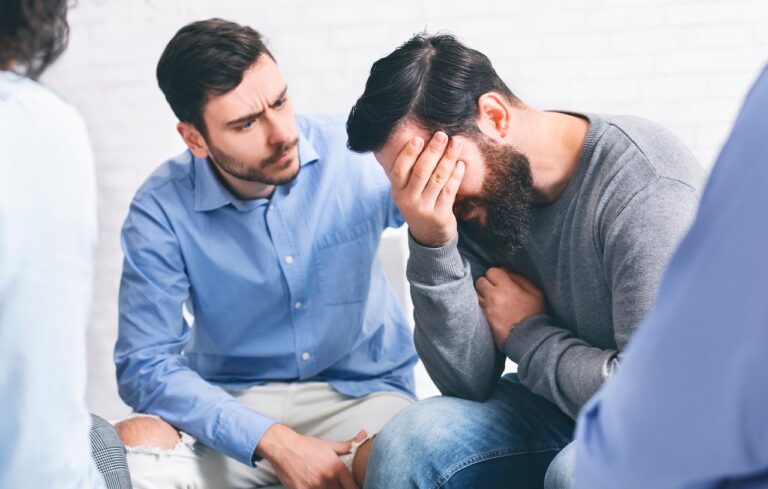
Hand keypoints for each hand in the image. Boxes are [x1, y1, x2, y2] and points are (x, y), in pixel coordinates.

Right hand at [257, 423, 365, 488]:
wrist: (283, 447)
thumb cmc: (306, 446)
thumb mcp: (329, 445)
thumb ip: (348, 445)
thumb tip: (364, 435)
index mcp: (336, 467)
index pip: (353, 487)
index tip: (354, 488)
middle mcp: (327, 478)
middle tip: (336, 484)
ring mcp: (314, 486)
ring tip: (324, 484)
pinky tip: (313, 486)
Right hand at [387, 132, 464, 247]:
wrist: (429, 236)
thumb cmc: (419, 206)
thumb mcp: (408, 193)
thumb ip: (411, 173)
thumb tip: (423, 142)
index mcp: (398, 192)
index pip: (400, 169)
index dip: (409, 153)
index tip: (419, 138)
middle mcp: (408, 201)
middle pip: (421, 171)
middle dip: (433, 151)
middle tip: (442, 135)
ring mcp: (424, 209)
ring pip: (438, 179)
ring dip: (448, 158)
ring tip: (456, 144)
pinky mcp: (440, 215)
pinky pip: (449, 190)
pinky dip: (456, 175)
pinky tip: (460, 164)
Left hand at [476, 268, 544, 349]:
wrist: (529, 339)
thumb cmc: (534, 314)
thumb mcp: (535, 293)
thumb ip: (520, 279)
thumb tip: (505, 271)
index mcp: (507, 287)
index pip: (491, 271)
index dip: (496, 274)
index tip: (501, 280)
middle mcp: (493, 296)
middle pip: (480, 281)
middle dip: (487, 283)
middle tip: (495, 289)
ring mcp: (487, 308)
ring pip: (476, 294)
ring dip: (483, 294)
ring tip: (492, 300)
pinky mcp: (483, 319)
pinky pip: (477, 306)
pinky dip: (482, 305)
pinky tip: (490, 309)